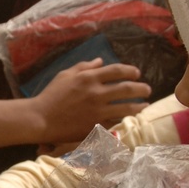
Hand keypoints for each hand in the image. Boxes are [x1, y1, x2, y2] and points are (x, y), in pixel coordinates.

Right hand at [32, 58, 148, 147]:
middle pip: (127, 89)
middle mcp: (96, 93)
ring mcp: (97, 111)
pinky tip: (130, 119)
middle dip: (141, 88)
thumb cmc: (51, 95)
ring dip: (139, 106)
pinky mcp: (96, 126)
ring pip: (126, 108)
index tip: (137, 74)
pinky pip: (115, 122)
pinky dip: (124, 120)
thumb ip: (84, 66)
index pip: (117, 71)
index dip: (130, 71)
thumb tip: (101, 61)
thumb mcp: (65, 75)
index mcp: (89, 78)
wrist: (41, 119)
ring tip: (145, 105)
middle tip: (147, 89)